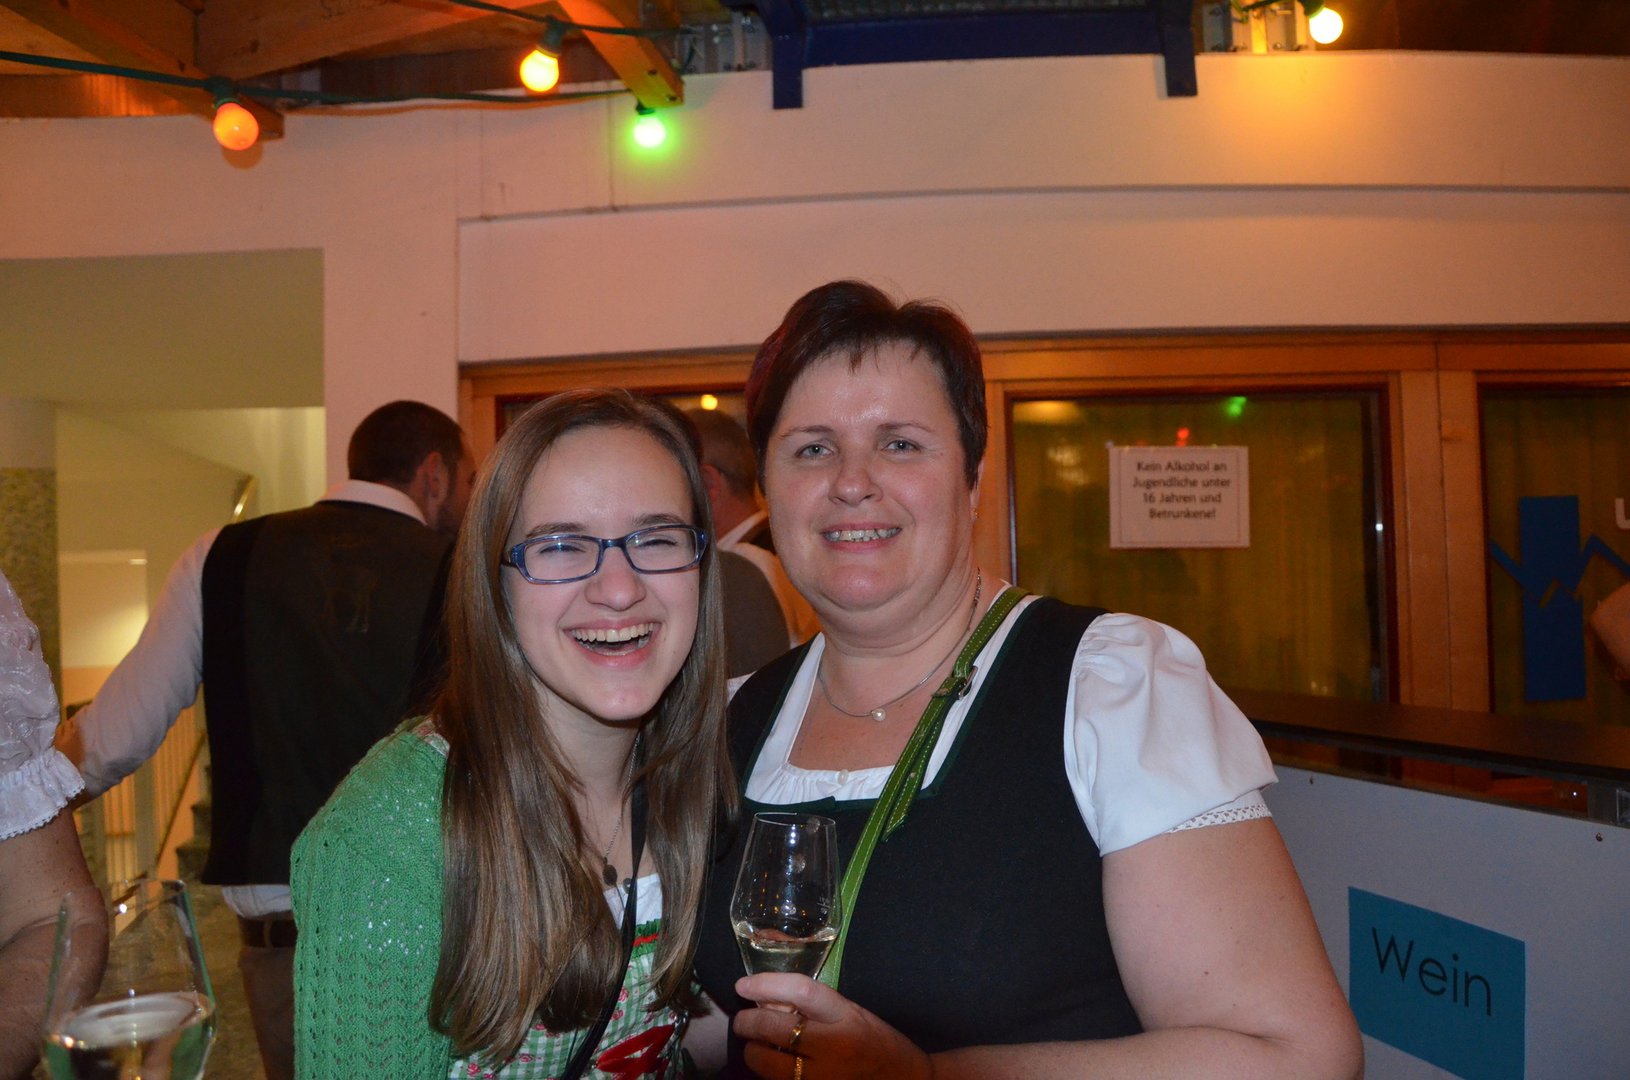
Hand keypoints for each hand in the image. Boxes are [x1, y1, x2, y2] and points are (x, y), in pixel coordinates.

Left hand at [733, 973, 932, 1079]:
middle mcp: (833, 1047)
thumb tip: (768, 999)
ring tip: (754, 1045)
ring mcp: (823, 1077)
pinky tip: (771, 1066)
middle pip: (776, 1028)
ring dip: (753, 1052)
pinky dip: (768, 1073)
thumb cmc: (879, 1043)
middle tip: (743, 1020)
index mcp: (846, 1017)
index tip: (744, 985)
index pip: (800, 992)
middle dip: (748, 1022)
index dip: (766, 984)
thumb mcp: (852, 1013)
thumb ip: (815, 1007)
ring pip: (768, 1064)